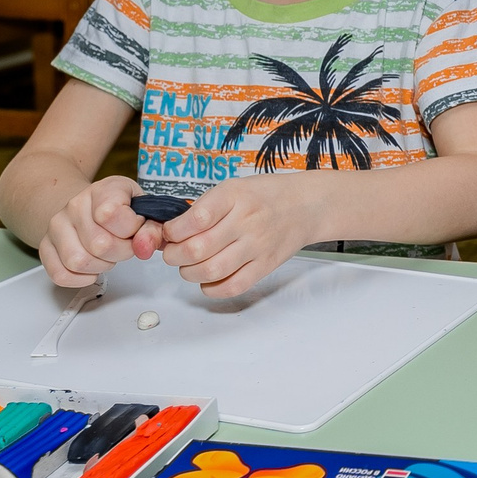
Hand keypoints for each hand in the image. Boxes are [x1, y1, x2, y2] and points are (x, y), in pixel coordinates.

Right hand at [36, 176, 148, 287]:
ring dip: (101, 266)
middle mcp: (75, 205)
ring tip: (108, 255)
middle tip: (124, 246)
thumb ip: (153, 227)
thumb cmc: (119, 207)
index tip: (136, 227)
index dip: (132, 229)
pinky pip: (60, 274)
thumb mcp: (144, 208)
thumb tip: (145, 246)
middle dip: (121, 252)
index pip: (112, 214)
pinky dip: (80, 279)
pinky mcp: (46, 246)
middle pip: (99, 245)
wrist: (88, 205)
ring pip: (78, 262)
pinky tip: (92, 268)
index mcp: (103, 190)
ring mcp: (57, 226)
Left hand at [157, 176, 324, 297]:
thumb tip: (170, 233)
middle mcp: (247, 221)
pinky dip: (212, 289)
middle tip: (173, 253)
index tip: (169, 233)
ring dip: (189, 273)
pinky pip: (234, 286)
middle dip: (174, 255)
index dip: (172, 231)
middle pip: (197, 249)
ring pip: (211, 270)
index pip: (194, 219)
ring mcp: (258, 245)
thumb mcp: (233, 188)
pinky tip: (207, 281)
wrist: (307, 205)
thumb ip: (204, 208)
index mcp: (235, 196)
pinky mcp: (266, 265)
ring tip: (188, 267)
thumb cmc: (266, 195)